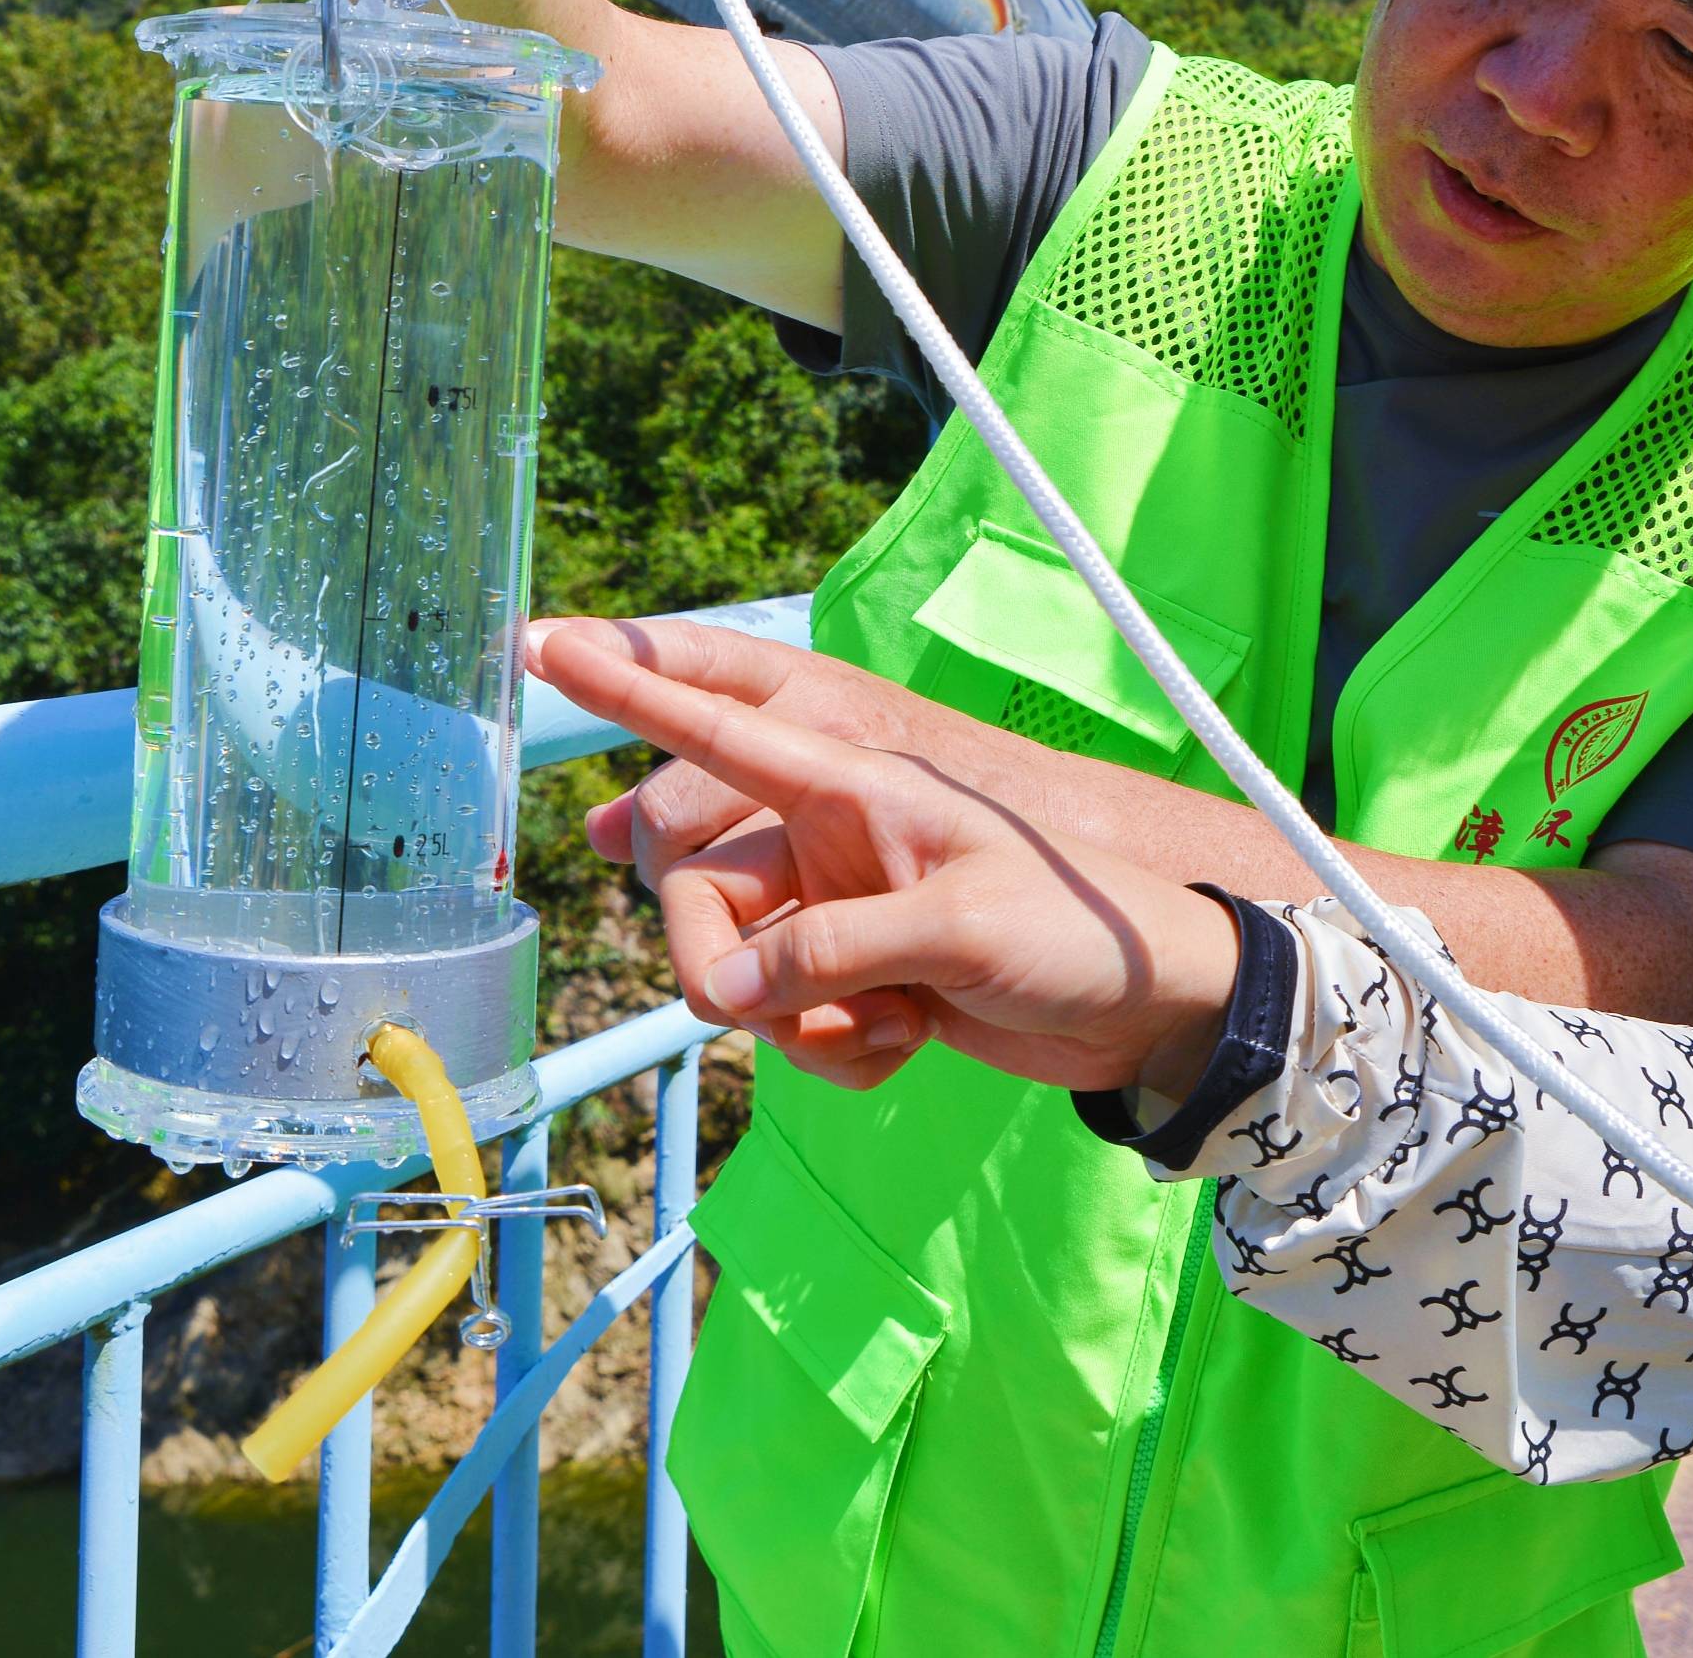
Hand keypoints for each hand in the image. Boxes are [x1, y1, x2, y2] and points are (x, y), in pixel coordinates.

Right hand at [527, 621, 1240, 1098]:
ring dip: (800, 1026)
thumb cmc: (1076, 930)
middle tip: (779, 1018)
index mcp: (853, 786)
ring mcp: (838, 916)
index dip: (632, 685)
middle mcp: (830, 842)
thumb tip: (727, 991)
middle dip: (722, 972)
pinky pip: (787, 1028)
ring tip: (894, 1022)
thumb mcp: (958, 926)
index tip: (546, 641)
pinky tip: (906, 1044)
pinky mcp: (855, 984)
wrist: (1146, 1008)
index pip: (719, 728)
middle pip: (698, 897)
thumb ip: (831, 949)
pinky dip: (833, 1052)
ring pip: (739, 977)